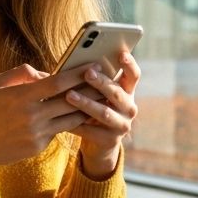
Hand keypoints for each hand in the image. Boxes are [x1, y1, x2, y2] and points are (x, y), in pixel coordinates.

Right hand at [0, 64, 90, 173]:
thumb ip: (21, 74)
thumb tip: (44, 73)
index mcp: (22, 97)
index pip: (58, 82)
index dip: (78, 73)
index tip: (94, 64)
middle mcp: (33, 116)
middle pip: (71, 101)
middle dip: (91, 90)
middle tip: (107, 81)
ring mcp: (37, 133)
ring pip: (71, 119)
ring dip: (86, 108)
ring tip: (101, 98)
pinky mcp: (39, 147)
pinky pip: (59, 131)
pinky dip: (68, 122)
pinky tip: (80, 114)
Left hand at [65, 52, 140, 178]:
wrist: (98, 143)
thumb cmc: (93, 109)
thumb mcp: (96, 94)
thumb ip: (88, 78)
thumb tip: (64, 63)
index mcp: (127, 92)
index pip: (134, 75)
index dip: (130, 64)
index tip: (121, 54)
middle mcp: (129, 108)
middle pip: (117, 92)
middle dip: (102, 82)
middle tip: (87, 73)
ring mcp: (122, 125)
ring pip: (105, 112)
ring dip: (87, 103)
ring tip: (69, 95)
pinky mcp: (111, 141)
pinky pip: (92, 131)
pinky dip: (77, 124)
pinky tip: (63, 120)